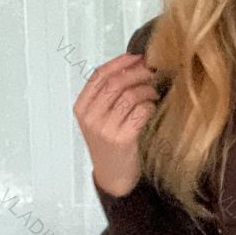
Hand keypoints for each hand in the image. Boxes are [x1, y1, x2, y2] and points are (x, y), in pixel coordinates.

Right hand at [73, 50, 158, 195]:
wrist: (113, 177)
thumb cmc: (110, 145)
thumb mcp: (99, 119)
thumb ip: (107, 96)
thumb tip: (131, 66)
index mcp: (82, 108)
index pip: (100, 76)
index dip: (120, 63)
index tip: (137, 57)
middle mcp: (91, 117)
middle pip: (116, 83)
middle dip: (137, 73)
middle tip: (152, 72)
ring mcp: (105, 129)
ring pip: (130, 95)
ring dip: (146, 90)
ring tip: (153, 92)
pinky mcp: (122, 139)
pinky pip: (140, 112)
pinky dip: (149, 105)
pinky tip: (152, 107)